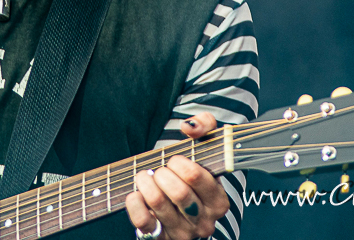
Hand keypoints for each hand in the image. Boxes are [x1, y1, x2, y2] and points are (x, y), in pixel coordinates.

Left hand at [125, 113, 228, 239]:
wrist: (175, 198)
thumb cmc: (190, 170)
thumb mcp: (205, 145)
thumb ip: (205, 125)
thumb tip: (189, 126)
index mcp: (218, 201)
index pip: (196, 176)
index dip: (179, 163)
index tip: (174, 159)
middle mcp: (203, 221)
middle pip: (179, 193)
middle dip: (163, 173)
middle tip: (159, 169)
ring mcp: (182, 232)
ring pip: (159, 204)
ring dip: (146, 183)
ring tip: (145, 176)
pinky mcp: (161, 238)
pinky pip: (143, 221)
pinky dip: (134, 203)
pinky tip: (136, 193)